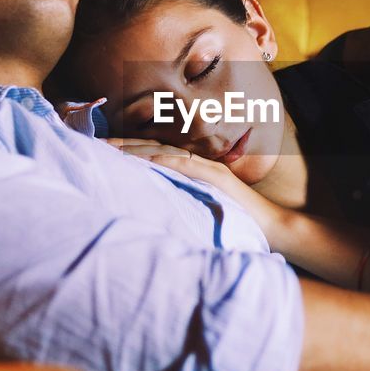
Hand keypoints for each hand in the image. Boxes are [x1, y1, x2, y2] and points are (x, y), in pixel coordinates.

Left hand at [105, 138, 287, 236]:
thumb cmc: (238, 223)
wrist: (273, 227)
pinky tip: (150, 159)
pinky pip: (190, 166)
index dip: (128, 149)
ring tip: (113, 148)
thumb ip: (182, 201)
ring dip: (139, 149)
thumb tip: (153, 206)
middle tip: (96, 143)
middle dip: (125, 144)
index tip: (102, 149)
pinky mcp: (219, 178)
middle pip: (155, 148)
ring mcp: (209, 168)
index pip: (154, 154)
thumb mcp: (202, 210)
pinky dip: (169, 161)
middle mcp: (199, 163)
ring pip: (168, 152)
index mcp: (192, 170)